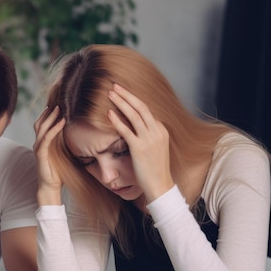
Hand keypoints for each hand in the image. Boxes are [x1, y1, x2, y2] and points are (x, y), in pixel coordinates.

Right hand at [33, 106, 65, 205]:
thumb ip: (64, 142)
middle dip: (49, 111)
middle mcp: (38, 143)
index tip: (59, 102)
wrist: (49, 187)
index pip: (43, 123)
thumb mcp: (62, 153)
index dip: (49, 113)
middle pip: (40, 122)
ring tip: (60, 107)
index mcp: (42, 142)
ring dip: (51, 116)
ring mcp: (38, 148)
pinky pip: (47, 138)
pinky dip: (54, 128)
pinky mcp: (41, 154)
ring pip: (42, 127)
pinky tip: (62, 121)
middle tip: (59, 100)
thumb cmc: (57, 172)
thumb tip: (75, 131)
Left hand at [107, 84, 173, 201]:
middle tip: (115, 85)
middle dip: (127, 94)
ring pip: (134, 114)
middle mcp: (157, 131)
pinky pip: (126, 131)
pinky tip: (109, 113)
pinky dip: (117, 120)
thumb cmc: (155, 169)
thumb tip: (136, 129)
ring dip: (121, 102)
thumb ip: (148, 136)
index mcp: (161, 130)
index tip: (122, 93)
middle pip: (141, 107)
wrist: (160, 185)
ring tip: (110, 93)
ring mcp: (149, 139)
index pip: (146, 111)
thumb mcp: (155, 148)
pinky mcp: (139, 148)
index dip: (133, 100)